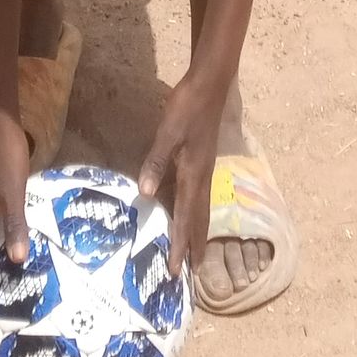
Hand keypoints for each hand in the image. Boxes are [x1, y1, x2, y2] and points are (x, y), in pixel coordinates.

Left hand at [138, 70, 226, 277]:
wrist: (211, 84)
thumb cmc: (187, 107)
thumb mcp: (167, 132)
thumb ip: (156, 162)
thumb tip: (145, 193)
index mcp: (193, 174)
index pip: (186, 217)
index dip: (180, 245)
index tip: (176, 271)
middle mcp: (202, 177)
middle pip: (200, 219)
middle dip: (196, 246)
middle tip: (194, 272)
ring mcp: (205, 168)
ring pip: (202, 207)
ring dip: (198, 231)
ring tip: (195, 251)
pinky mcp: (203, 159)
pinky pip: (199, 194)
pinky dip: (195, 211)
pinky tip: (188, 210)